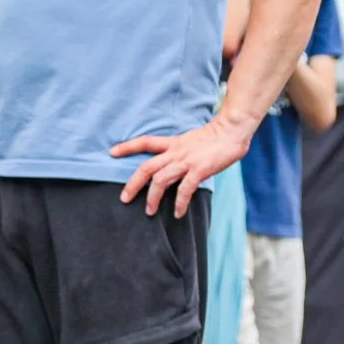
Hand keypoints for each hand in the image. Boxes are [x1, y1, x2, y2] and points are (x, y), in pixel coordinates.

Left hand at [112, 113, 253, 217]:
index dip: (127, 147)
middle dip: (133, 184)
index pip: (145, 142)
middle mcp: (175, 152)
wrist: (232, 130)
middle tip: (124, 199)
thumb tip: (168, 167)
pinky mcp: (199, 170)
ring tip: (149, 211)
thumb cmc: (213, 138)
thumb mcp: (189, 141)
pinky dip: (179, 202)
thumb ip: (177, 153)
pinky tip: (177, 213)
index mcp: (172, 144)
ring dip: (152, 198)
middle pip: (146, 168)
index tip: (112, 152)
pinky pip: (184, 189)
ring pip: (160, 180)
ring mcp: (186, 161)